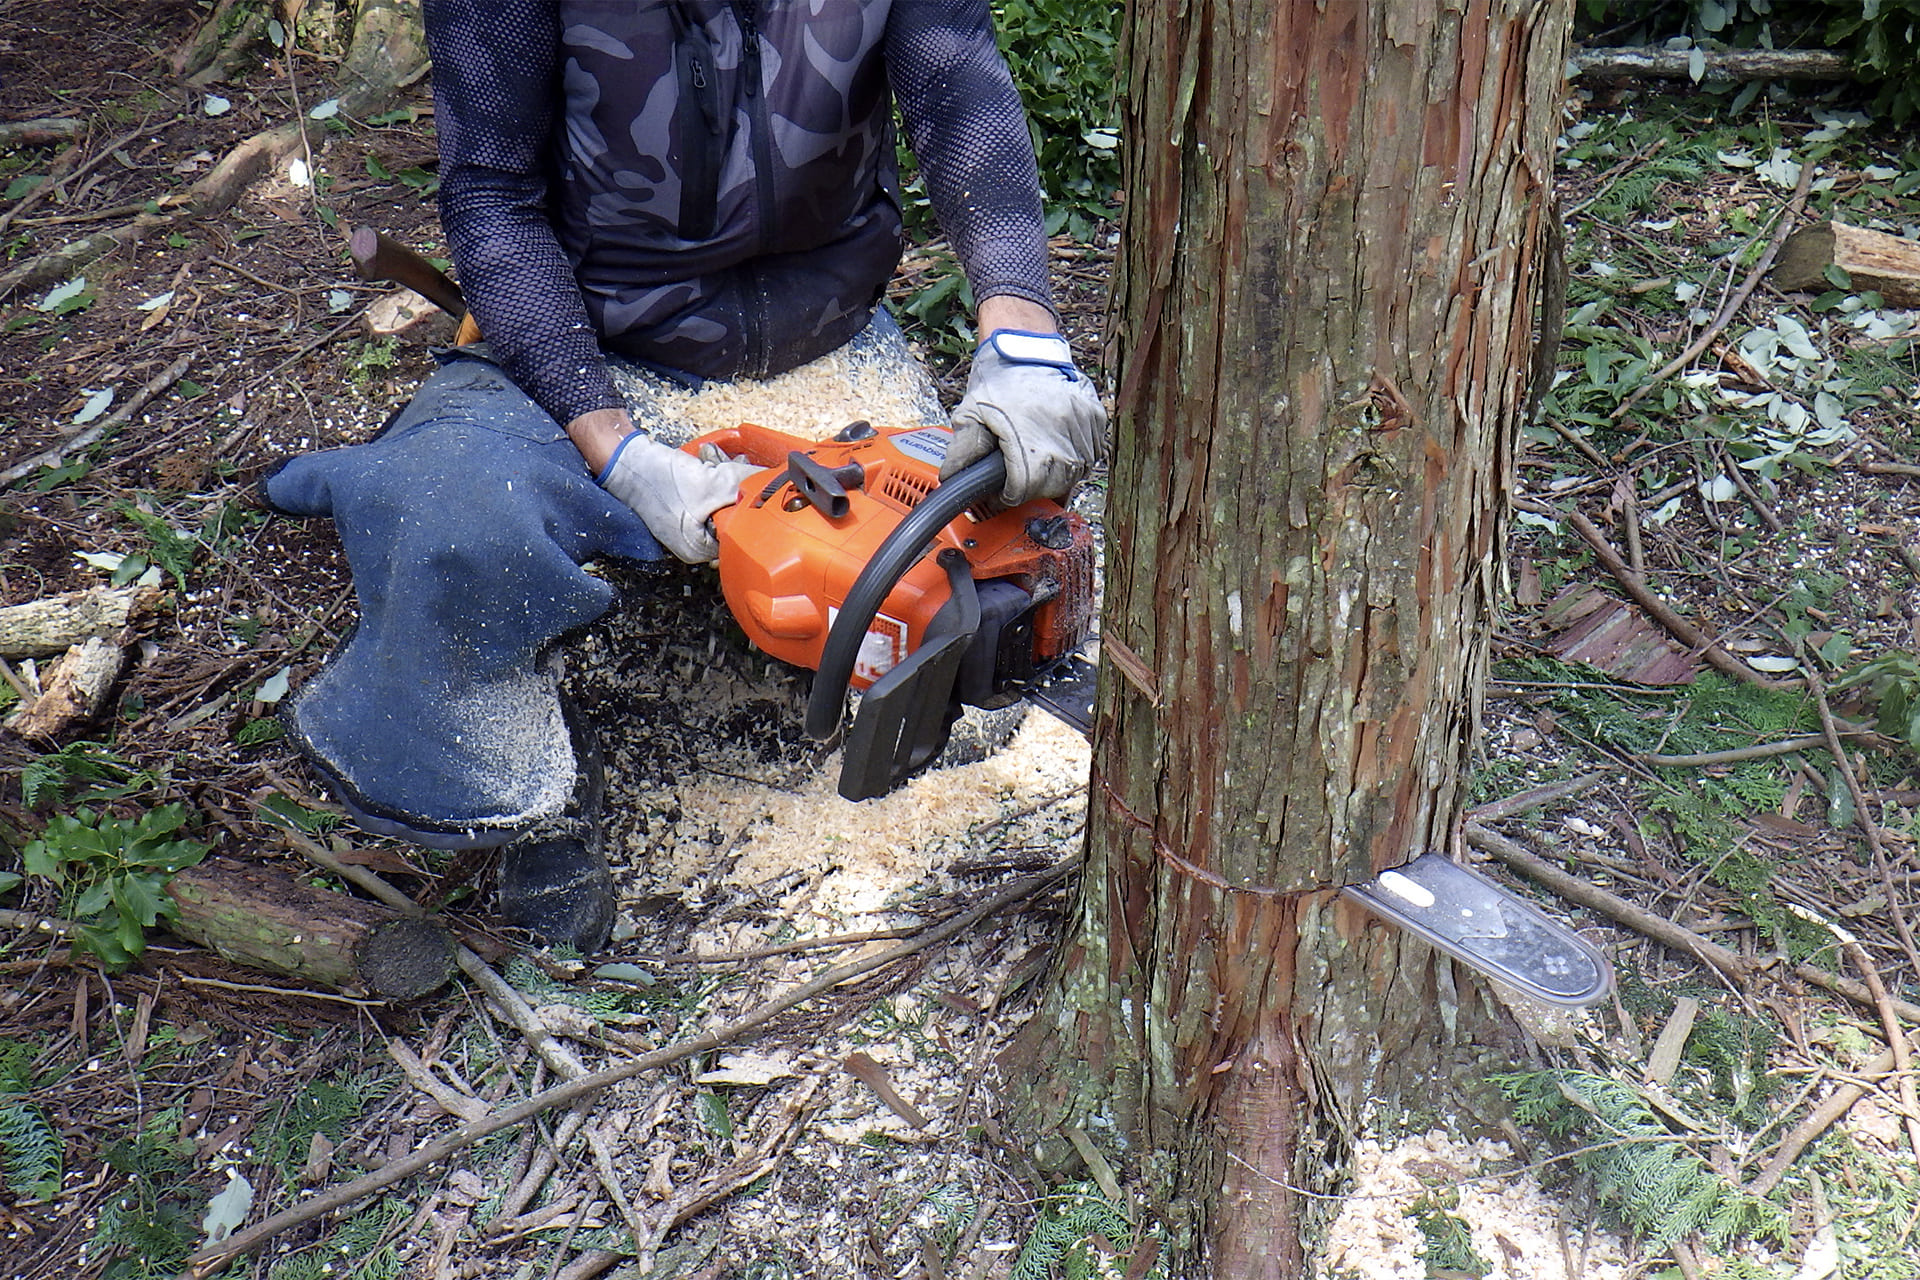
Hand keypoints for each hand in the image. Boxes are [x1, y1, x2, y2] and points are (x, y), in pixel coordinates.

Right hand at [597, 433, 759, 562]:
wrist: (624, 459)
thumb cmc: (657, 479)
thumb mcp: (711, 483)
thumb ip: (745, 484)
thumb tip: (773, 481)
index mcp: (699, 549)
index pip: (742, 535)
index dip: (752, 507)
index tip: (757, 486)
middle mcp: (695, 541)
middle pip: (734, 515)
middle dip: (737, 487)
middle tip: (733, 466)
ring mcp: (689, 522)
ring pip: (723, 499)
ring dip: (725, 476)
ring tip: (713, 461)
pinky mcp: (685, 504)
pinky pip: (710, 491)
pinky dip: (714, 475)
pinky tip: (708, 461)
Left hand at [942, 330, 1106, 504]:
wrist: (1026, 345)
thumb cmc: (998, 380)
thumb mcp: (970, 413)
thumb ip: (962, 451)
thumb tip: (951, 481)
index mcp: (1027, 440)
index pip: (1024, 490)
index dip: (1009, 495)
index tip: (1002, 491)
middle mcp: (1060, 437)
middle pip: (1052, 486)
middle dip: (1033, 487)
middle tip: (1019, 476)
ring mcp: (1083, 428)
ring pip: (1075, 473)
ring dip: (1057, 475)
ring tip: (1038, 460)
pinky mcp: (1096, 419)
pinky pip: (1091, 454)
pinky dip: (1076, 458)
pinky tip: (1058, 448)